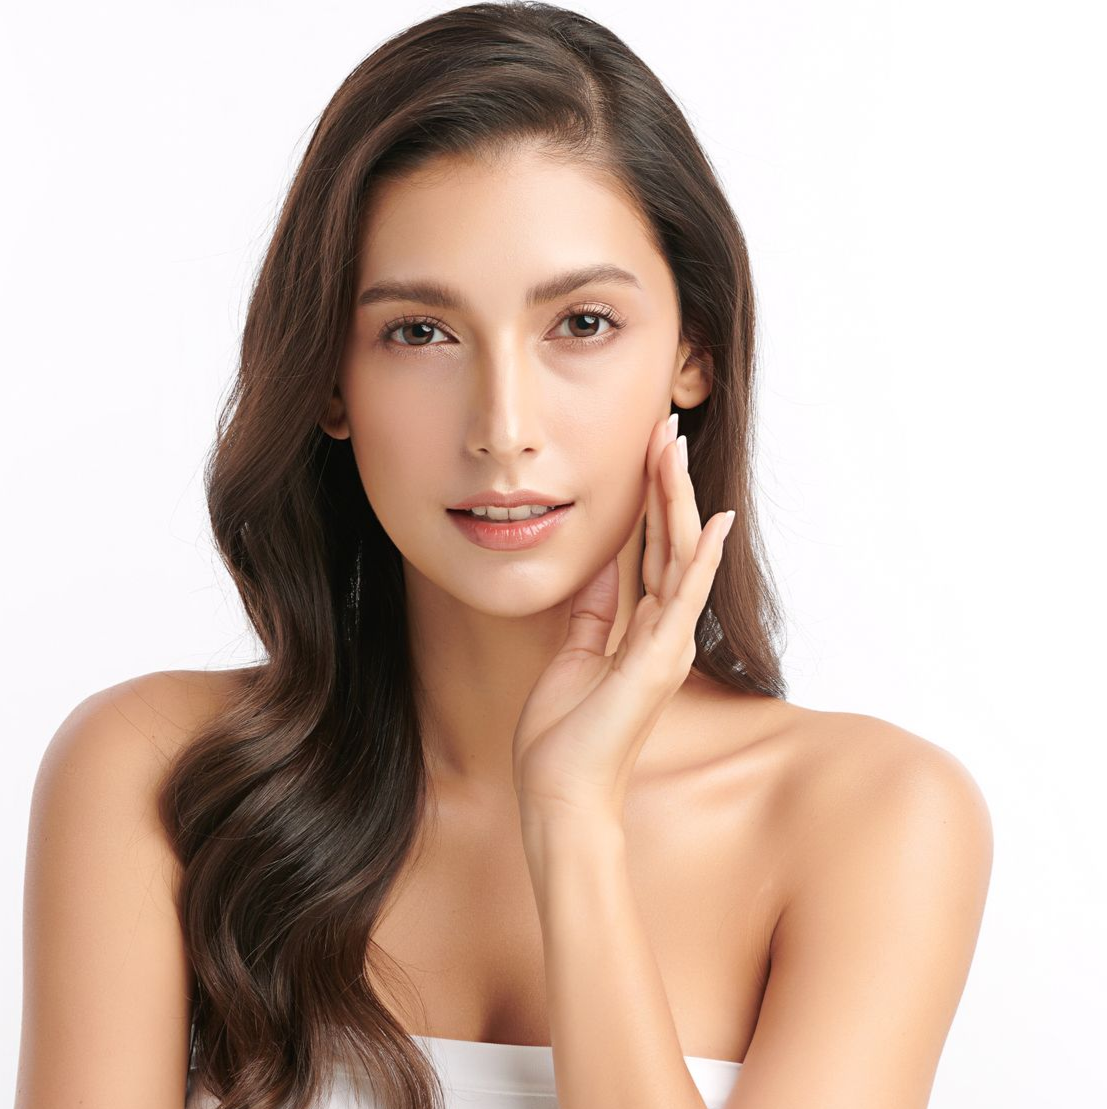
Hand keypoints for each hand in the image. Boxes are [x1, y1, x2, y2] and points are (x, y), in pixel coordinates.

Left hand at [511, 412, 734, 823]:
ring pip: (679, 556)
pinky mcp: (657, 662)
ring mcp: (666, 646)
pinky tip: (713, 521)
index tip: (650, 451)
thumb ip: (593, 615)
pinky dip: (699, 559)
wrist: (562, 796)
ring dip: (677, 499)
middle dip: (666, 483)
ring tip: (673, 447)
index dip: (652, 500)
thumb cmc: (565, 738)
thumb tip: (601, 573)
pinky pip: (682, 599)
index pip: (653, 551)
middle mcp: (665, 633)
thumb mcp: (575, 659)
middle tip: (666, 427)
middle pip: (671, 542)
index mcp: (644, 632)